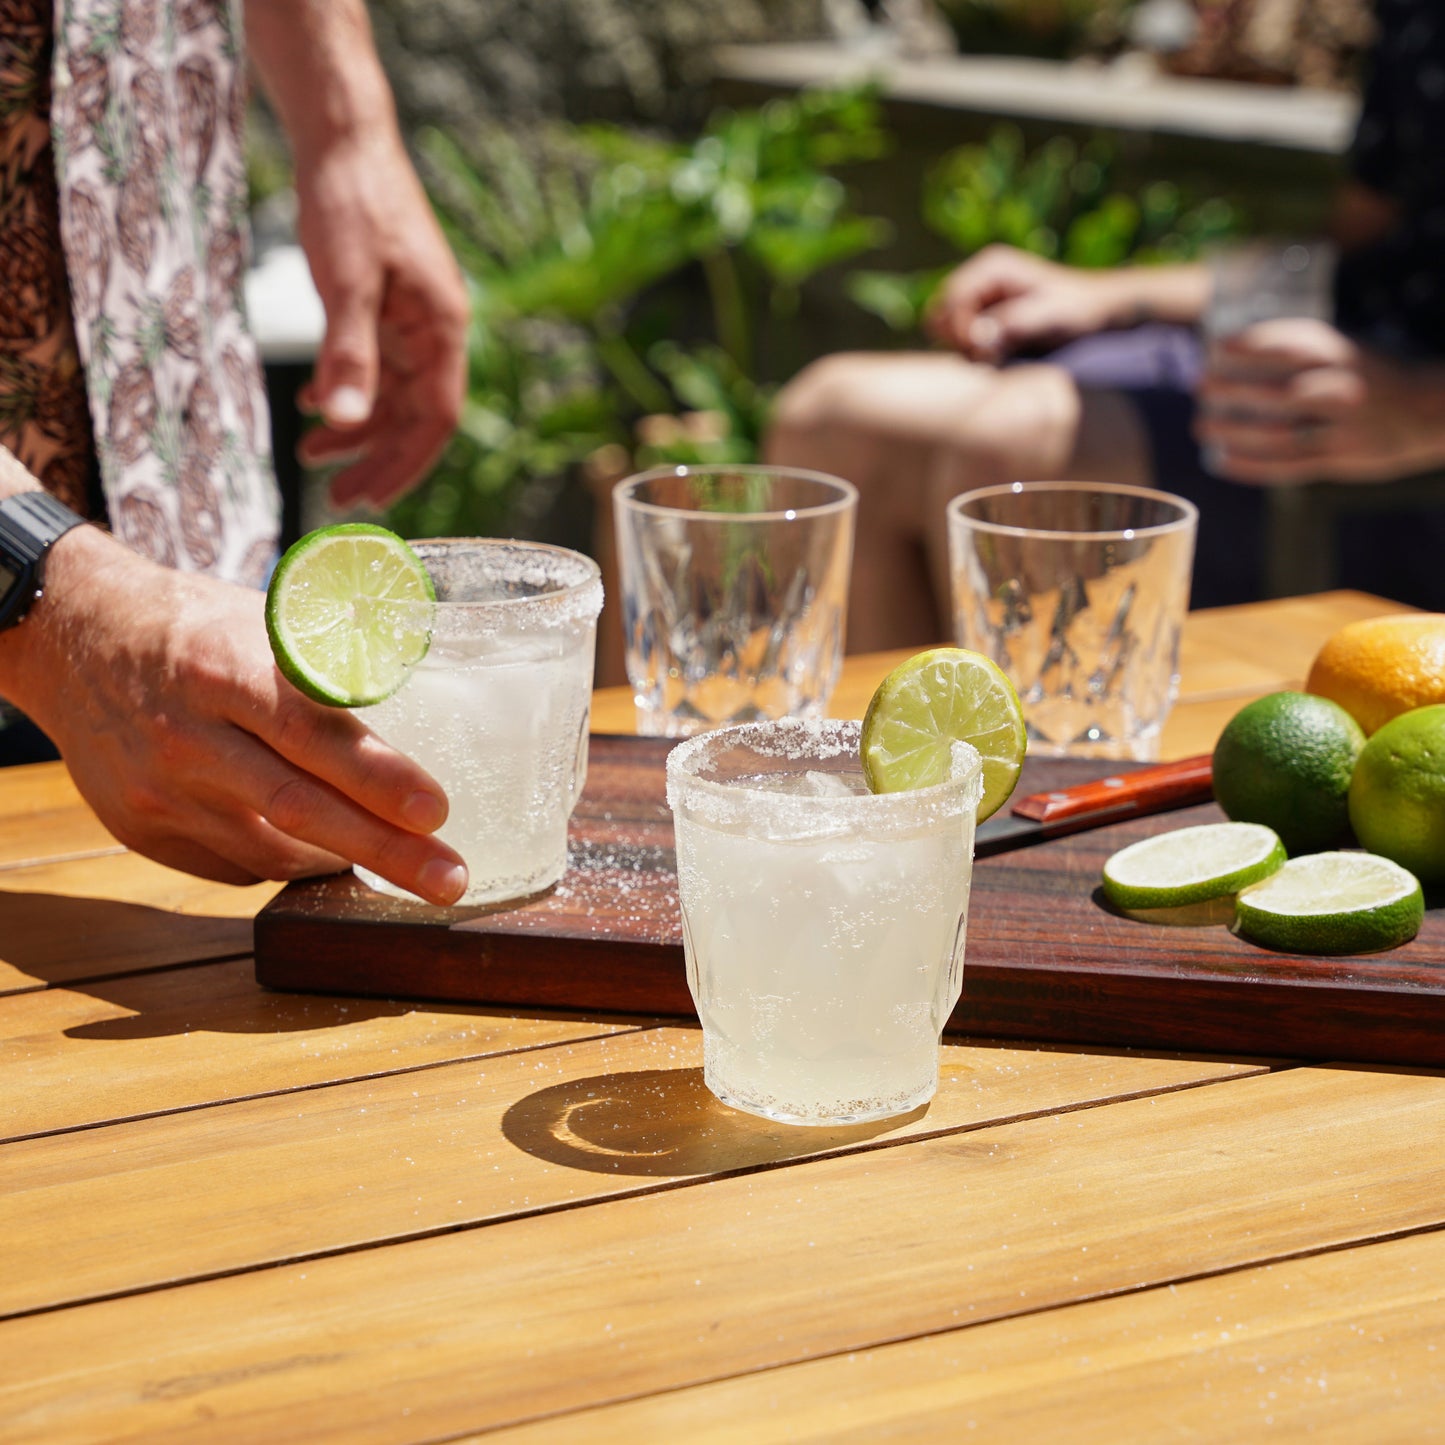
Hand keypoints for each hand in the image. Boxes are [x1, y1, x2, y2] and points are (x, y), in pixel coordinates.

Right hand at [5, 527, 468, 903]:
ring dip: (346, 863)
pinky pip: (236, 865)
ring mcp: (161, 792)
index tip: (437, 810)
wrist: (71, 639)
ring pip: (271, 850)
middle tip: (450, 878)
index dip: (376, 776)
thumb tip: (423, 688)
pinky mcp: (141, 830)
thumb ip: (327, 659)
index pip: (310, 732)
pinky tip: (329, 854)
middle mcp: (188, 737)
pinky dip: (290, 864)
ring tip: (411, 868)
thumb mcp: (258, 618)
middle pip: (299, 807)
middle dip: (385, 850)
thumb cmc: (193, 624)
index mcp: (224, 669)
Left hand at [292, 130, 469, 511]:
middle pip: (414, 417)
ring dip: (356, 430)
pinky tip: (313, 405)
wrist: (344, 138)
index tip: (370, 499)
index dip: (405, 464)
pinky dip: (346, 392)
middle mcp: (434, 333)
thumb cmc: (353, 203)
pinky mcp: (385, 308)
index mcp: (442, 330)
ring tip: (312, 454)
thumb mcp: (346, 284)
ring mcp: (410, 322)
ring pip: (391, 397)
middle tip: (336, 497)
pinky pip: (373, 368)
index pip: (436, 420)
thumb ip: (349, 356)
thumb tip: (346, 422)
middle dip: (376, 459)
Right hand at [925, 246, 1127, 361]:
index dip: (959, 328)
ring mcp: (979, 293)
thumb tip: (977, 337)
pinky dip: (969, 347)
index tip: (980, 352)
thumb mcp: (1050, 316)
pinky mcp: (983, 311)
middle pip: (940, 310)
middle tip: (984, 357)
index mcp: (992, 265)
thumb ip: (1012, 323)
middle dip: (956, 337)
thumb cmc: (1078, 308)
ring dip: (961, 345)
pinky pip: (959, 332)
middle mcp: (980, 274)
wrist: (1098, 307)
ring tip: (990, 358)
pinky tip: (993, 356)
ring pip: (945, 324)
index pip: (951, 298)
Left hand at [1195, 318, 1444, 484]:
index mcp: (1344, 355)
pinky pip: (1288, 466)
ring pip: (1278, 433)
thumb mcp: (1346, 351)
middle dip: (1231, 390)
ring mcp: (1342, 428)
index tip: (1216, 347)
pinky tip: (1221, 460)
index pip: (1291, 346)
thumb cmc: (1371, 376)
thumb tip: (1233, 352)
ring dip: (1232, 432)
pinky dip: (1250, 465)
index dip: (1250, 345)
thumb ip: (1303, 353)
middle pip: (1278, 392)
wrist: (1429, 411)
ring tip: (1202, 426)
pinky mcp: (1341, 460)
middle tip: (1200, 386)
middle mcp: (1343, 389)